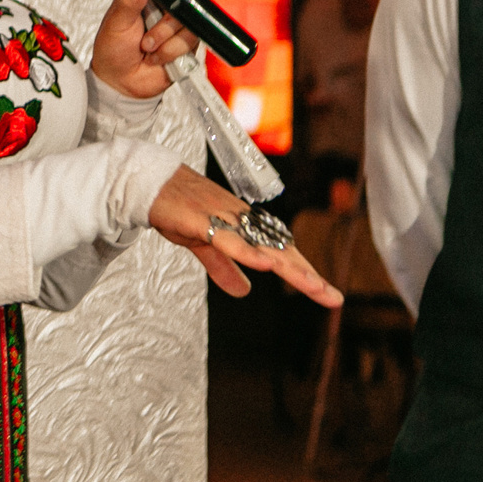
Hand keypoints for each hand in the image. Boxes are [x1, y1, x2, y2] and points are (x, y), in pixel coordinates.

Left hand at [89, 0, 202, 99]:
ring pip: (188, 16)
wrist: (122, 84)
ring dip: (167, 33)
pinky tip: (157, 56)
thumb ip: (126, 3)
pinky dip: (172, 49)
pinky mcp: (187, 42)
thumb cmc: (113, 50)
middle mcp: (163, 3)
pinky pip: (192, 38)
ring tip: (147, 45)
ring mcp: (177, 22)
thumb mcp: (115, 25)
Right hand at [148, 166, 342, 304]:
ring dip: (289, 267)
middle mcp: (242, 221)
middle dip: (307, 275)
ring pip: (262, 246)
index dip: (304, 272)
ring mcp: (224, 218)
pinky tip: (265, 264)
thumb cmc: (177, 208)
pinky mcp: (202, 220)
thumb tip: (243, 291)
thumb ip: (224, 268)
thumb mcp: (204, 244)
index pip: (281, 252)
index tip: (326, 294)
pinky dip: (247, 252)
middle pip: (281, 250)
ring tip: (313, 286)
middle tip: (332, 298)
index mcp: (245, 226)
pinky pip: (228, 239)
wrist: (150, 183)